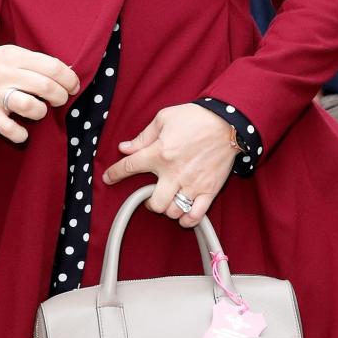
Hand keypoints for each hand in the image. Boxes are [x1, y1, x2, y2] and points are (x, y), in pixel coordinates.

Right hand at [0, 45, 79, 145]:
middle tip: (59, 100)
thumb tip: (68, 75)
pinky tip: (24, 132)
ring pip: (29, 106)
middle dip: (60, 96)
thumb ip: (38, 62)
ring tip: (40, 110)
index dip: (69, 79)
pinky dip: (20, 134)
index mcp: (17, 58)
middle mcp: (7, 75)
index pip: (52, 67)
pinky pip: (8, 129)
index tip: (73, 86)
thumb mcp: (15, 53)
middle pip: (45, 86)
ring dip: (42, 111)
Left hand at [102, 103, 236, 225]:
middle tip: (152, 197)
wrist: (228, 122)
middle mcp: (174, 172)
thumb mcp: (164, 118)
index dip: (115, 174)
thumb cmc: (196, 118)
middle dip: (150, 203)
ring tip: (170, 202)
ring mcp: (192, 184)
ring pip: (173, 211)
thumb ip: (143, 136)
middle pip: (154, 203)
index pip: (129, 167)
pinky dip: (187, 220)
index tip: (109, 178)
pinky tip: (184, 215)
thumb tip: (125, 148)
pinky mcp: (209, 190)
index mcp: (160, 153)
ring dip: (169, 209)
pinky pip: (196, 215)